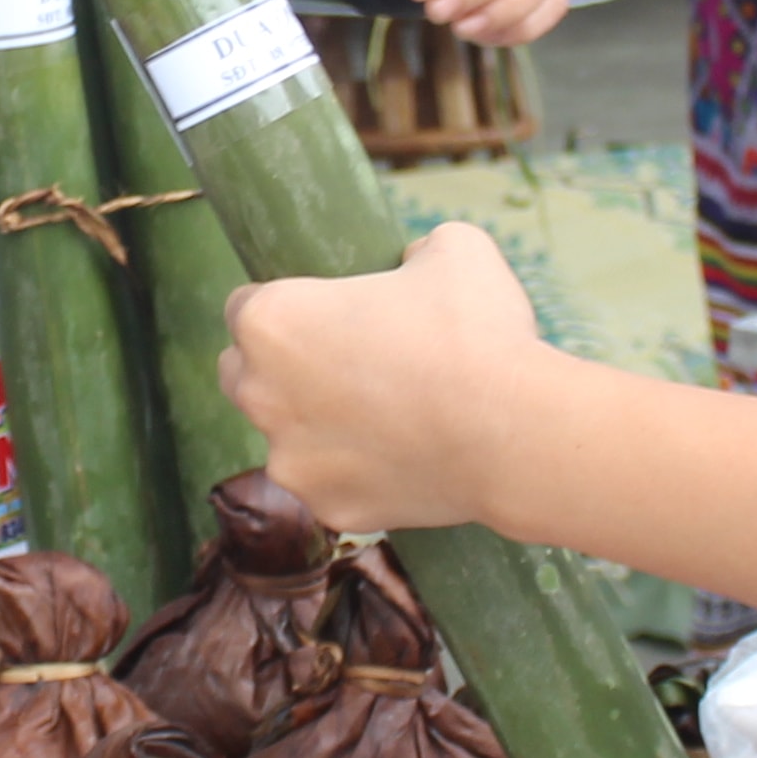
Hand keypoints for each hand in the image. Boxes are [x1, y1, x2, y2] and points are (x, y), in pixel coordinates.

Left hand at [216, 222, 557, 534]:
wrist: (513, 430)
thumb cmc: (474, 330)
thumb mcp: (452, 249)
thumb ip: (413, 250)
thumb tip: (412, 263)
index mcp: (270, 322)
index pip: (244, 307)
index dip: (286, 306)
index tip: (322, 314)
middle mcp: (260, 394)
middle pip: (243, 375)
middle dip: (280, 369)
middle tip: (344, 362)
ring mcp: (290, 460)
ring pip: (286, 439)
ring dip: (317, 427)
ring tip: (386, 415)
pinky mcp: (328, 508)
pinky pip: (332, 486)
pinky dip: (358, 475)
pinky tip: (406, 457)